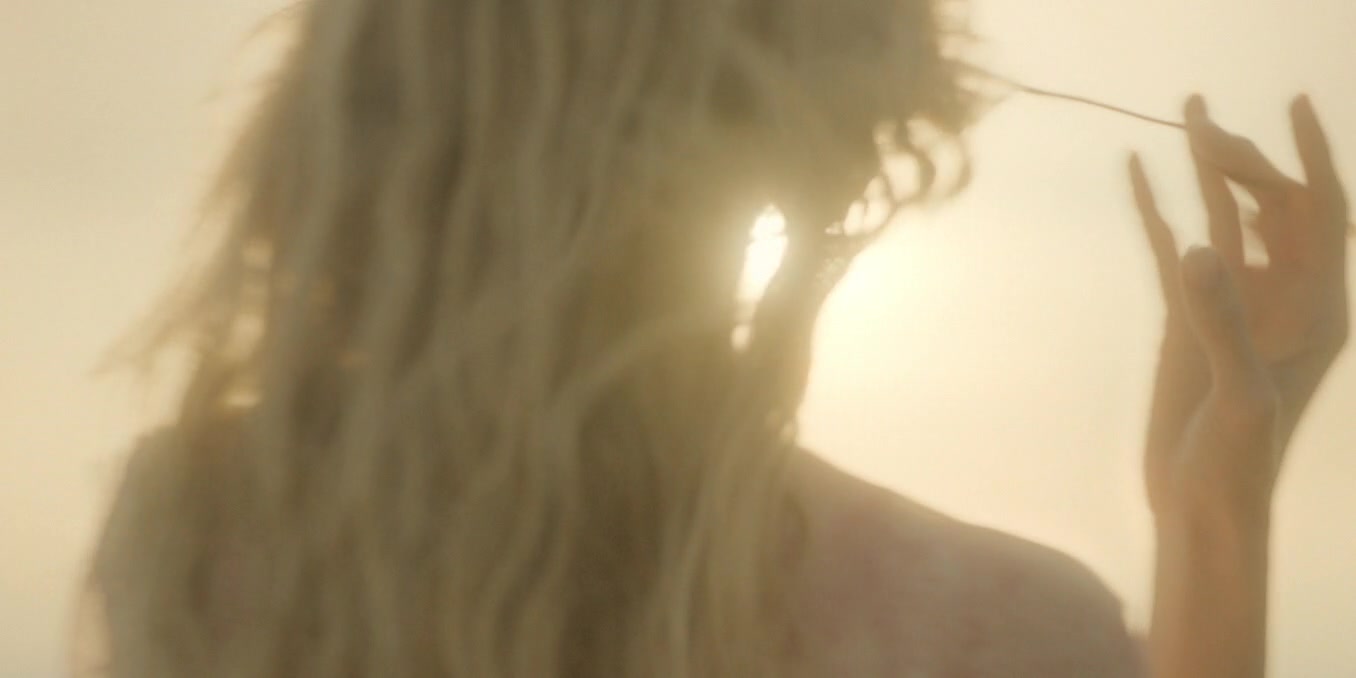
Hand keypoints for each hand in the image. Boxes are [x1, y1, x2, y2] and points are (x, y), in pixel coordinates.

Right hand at [1131, 95, 1348, 518]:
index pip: (1320, 213)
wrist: (1202, 503)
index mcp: (1315, 306)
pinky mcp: (1189, 317)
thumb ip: (1223, 320)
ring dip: (1211, 169)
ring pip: (1225, 218)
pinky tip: (1138, 174)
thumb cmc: (1239, 459)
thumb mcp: (1241, 392)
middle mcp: (1280, 295)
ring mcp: (1232, 303)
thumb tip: (1200, 247)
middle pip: (1270, 205)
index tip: (1290, 106)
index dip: (1311, 157)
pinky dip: (1157, 209)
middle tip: (1201, 122)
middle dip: (1244, 158)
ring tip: (1190, 114)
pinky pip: (1175, 249)